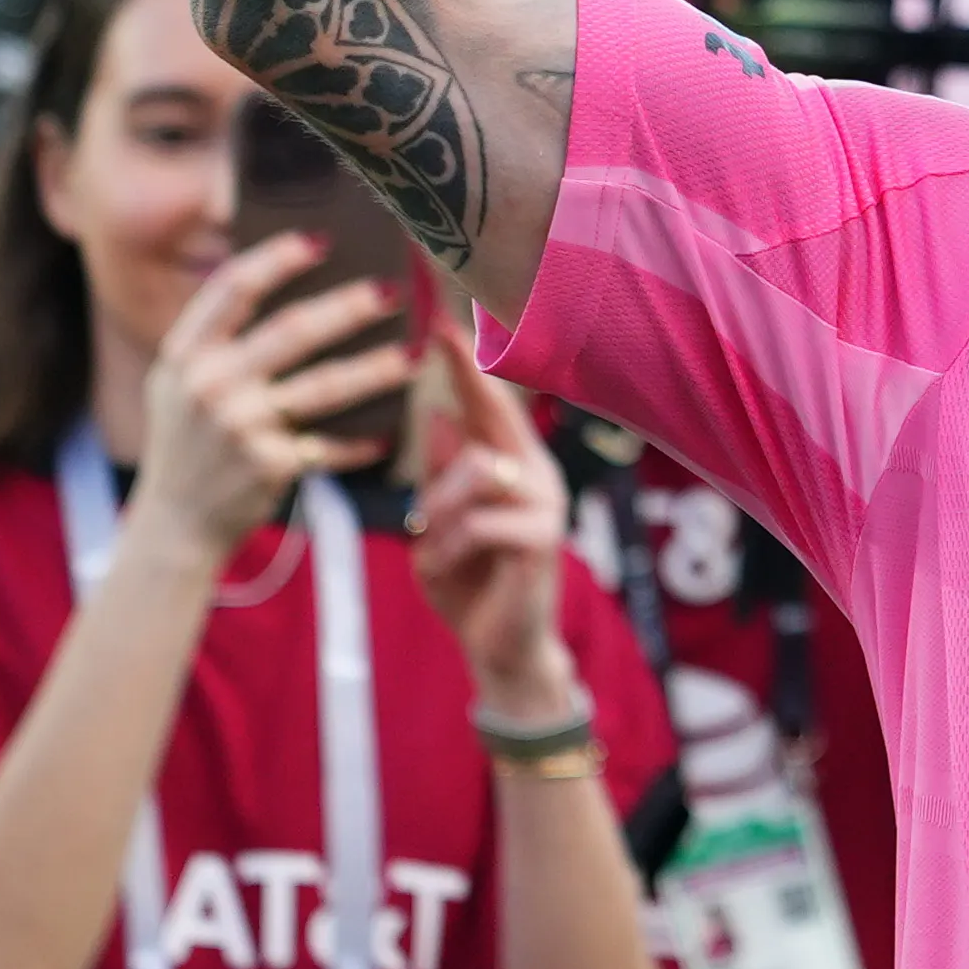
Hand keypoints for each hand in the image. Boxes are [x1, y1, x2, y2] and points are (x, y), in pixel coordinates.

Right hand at [125, 236, 414, 564]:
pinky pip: (331, 445)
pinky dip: (362, 441)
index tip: (322, 239)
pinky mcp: (270, 466)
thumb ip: (216, 338)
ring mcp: (240, 427)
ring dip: (377, 369)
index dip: (278, 258)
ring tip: (414, 356)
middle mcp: (210, 385)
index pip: (233, 289)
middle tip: (393, 291)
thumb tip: (282, 274)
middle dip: (349, 307)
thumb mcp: (180, 382)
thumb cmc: (189, 440)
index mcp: (185, 353)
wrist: (175, 523)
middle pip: (293, 330)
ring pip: (326, 386)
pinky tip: (389, 431)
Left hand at [409, 337, 582, 724]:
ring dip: (436, 505)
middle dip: (467, 374)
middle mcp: (535, 474)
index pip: (488, 405)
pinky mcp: (542, 539)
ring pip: (477, 470)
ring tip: (424, 541)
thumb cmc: (470, 585)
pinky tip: (438, 567)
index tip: (440, 319)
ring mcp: (544, 504)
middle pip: (498, 413)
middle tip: (439, 330)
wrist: (500, 650)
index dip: (466, 362)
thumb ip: (441, 477)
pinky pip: (480, 521)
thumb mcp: (438, 527)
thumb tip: (436, 416)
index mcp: (510, 467)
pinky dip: (446, 545)